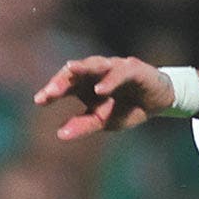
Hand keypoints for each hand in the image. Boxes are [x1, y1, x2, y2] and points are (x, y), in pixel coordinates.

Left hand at [33, 55, 174, 139]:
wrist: (159, 102)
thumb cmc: (127, 108)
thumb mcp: (104, 121)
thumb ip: (83, 125)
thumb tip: (60, 134)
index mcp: (85, 84)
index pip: (65, 84)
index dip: (52, 90)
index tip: (39, 100)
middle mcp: (97, 72)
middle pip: (75, 72)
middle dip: (62, 80)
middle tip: (49, 93)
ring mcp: (114, 67)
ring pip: (95, 64)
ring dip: (82, 68)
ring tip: (70, 71)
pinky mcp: (133, 68)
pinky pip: (120, 72)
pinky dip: (110, 80)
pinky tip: (100, 89)